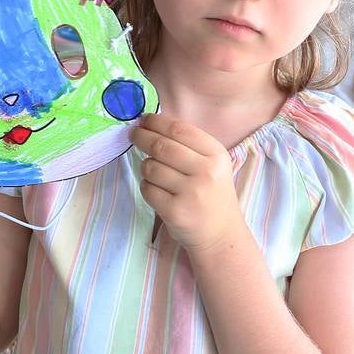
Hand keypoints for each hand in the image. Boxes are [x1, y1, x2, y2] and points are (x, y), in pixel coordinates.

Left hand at [130, 113, 243, 253]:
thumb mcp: (212, 165)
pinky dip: (147, 187)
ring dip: (145, 167)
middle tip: (133, 135)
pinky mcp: (175, 211)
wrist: (220, 234)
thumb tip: (151, 123)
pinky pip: (147, 189)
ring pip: (150, 167)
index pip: (179, 129)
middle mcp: (206, 172)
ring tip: (153, 172)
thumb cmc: (211, 194)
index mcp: (216, 155)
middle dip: (142, 137)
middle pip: (161, 146)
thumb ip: (188, 145)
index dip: (157, 122)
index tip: (144, 120)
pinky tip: (157, 190)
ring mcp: (191, 193)